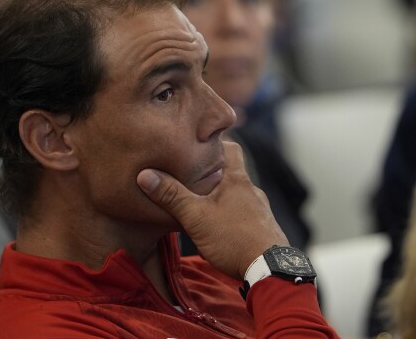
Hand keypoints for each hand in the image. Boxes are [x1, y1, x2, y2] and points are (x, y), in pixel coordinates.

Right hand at [137, 141, 288, 279]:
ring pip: (238, 196)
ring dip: (222, 199)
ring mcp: (261, 210)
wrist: (270, 271)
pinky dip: (231, 217)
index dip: (216, 144)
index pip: (231, 148)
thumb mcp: (196, 217)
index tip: (198, 146)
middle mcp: (252, 191)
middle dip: (213, 176)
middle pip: (232, 173)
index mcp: (237, 180)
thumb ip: (172, 196)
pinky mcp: (264, 229)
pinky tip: (219, 230)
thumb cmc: (233, 239)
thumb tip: (145, 175)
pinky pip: (245, 215)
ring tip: (202, 207)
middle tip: (191, 179)